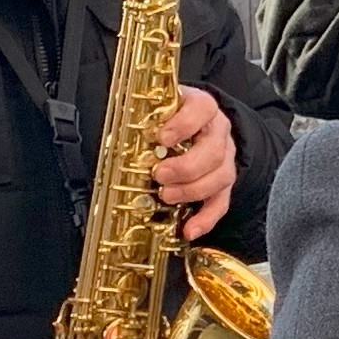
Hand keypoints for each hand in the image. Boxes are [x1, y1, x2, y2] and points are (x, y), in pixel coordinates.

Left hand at [150, 85, 235, 239]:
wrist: (194, 125)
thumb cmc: (170, 118)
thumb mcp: (158, 108)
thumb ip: (143, 117)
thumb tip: (114, 134)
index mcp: (202, 108)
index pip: (203, 109)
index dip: (184, 124)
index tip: (162, 138)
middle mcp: (217, 132)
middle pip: (214, 151)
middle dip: (186, 167)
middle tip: (160, 175)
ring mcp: (224, 158)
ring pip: (221, 177)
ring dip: (193, 191)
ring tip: (167, 196)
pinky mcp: (222, 183)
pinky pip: (221, 203)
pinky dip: (206, 219)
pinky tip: (189, 230)